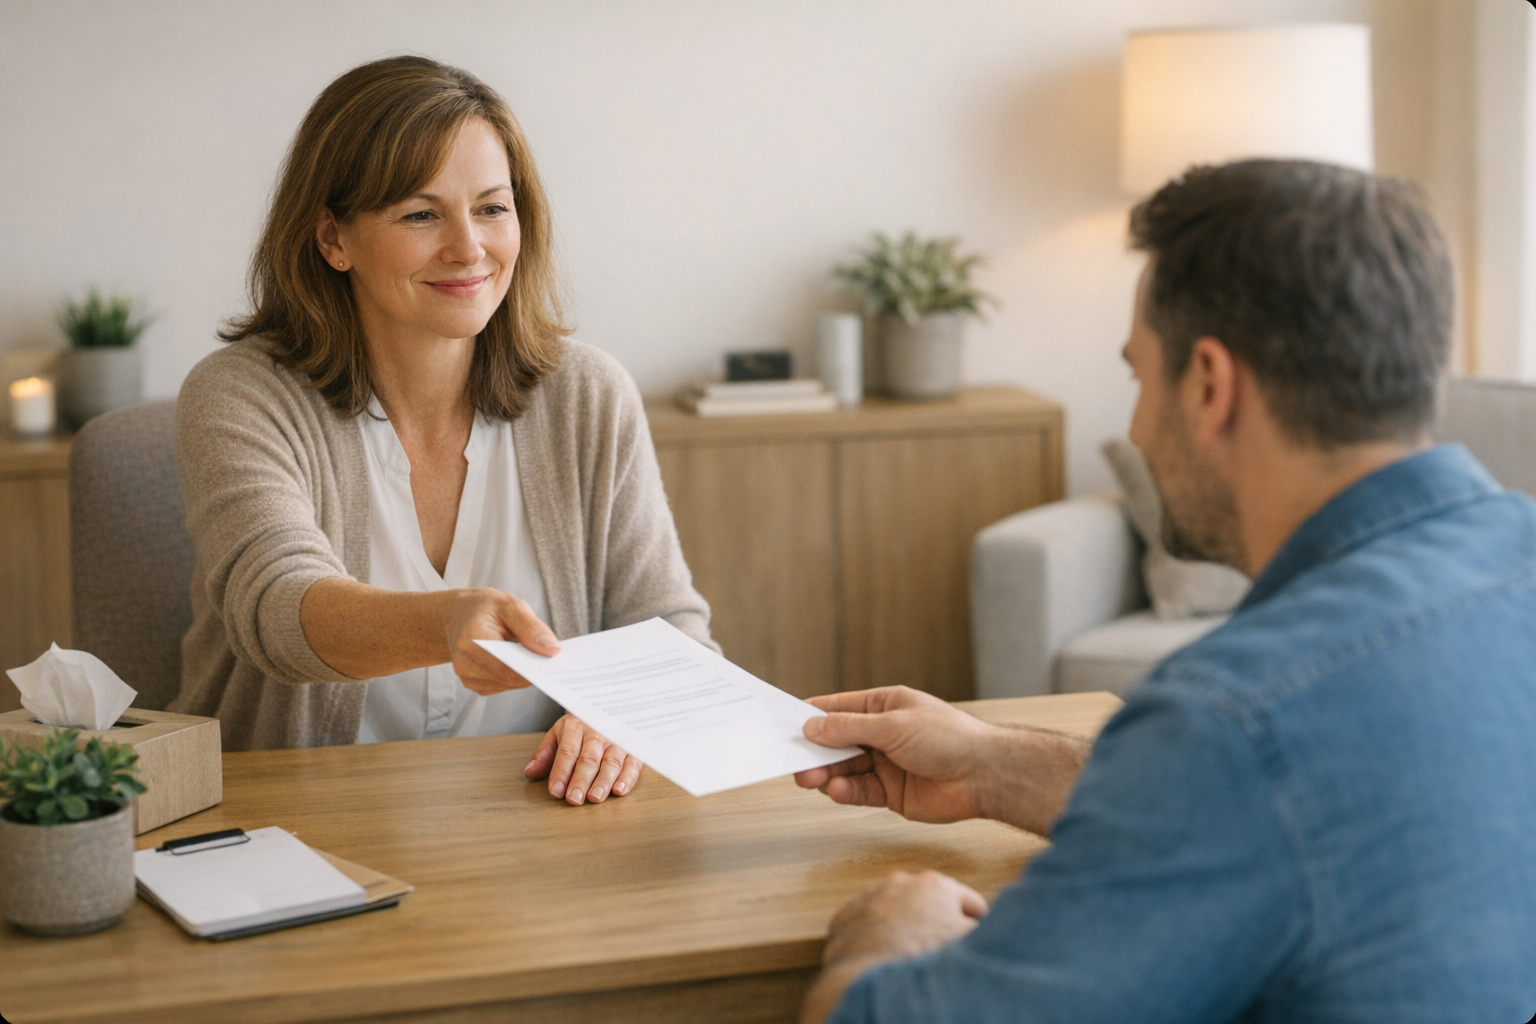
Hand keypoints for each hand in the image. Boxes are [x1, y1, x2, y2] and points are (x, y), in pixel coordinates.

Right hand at [441, 588, 560, 695]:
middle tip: (545, 652)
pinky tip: (512, 657)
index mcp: (473, 640)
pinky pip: (502, 685)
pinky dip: (512, 674)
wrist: (456, 616)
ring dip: (522, 670)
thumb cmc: (484, 608)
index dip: (535, 666)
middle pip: (511, 678)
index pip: (510, 666)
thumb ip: (531, 627)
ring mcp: (467, 676)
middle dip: (532, 667)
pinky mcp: (472, 683)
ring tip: (522, 648)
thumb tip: (552, 650)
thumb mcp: (509, 605)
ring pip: (509, 683)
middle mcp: (465, 663)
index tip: (553, 659)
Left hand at [524, 714, 642, 804]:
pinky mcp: (634, 746)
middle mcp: (597, 732)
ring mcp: (617, 739)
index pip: (567, 752)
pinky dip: (628, 777)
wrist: (611, 702)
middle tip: (574, 799)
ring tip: (595, 797)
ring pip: (611, 761)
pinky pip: (633, 762)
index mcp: (576, 727)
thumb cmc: (582, 724)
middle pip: (588, 758)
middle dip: (581, 780)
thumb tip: (530, 772)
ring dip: (603, 781)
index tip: (556, 791)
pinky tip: (619, 790)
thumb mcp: (560, 732)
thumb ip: (546, 754)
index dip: (561, 772)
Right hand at [794, 686, 999, 823]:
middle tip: (796, 763)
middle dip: (816, 751)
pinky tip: (837, 790)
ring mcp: (886, 764)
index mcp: (884, 706)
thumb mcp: (893, 725)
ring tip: (811, 779)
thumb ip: (850, 728)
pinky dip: (846, 792)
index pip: (839, 708)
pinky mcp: (891, 792)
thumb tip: (812, 727)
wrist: (984, 775)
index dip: (812, 716)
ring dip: (826, 773)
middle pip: (837, 742)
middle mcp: (882, 734)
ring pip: (845, 769)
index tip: (785, 725)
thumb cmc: (949, 738)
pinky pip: (860, 791)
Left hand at [801, 871, 986, 1023]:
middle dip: (938, 923)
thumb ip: (980, 930)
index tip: (977, 936)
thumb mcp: (967, 943)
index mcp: (936, 885)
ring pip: (896, 911)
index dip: (977, 923)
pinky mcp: (845, 918)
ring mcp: (870, 898)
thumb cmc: (921, 959)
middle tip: (941, 949)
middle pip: (930, 903)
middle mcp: (901, 883)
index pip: (969, 902)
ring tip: (909, 956)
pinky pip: (867, 924)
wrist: (868, 978)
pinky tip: (882, 958)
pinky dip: (875, 937)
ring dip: (905, 927)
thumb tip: (981, 928)